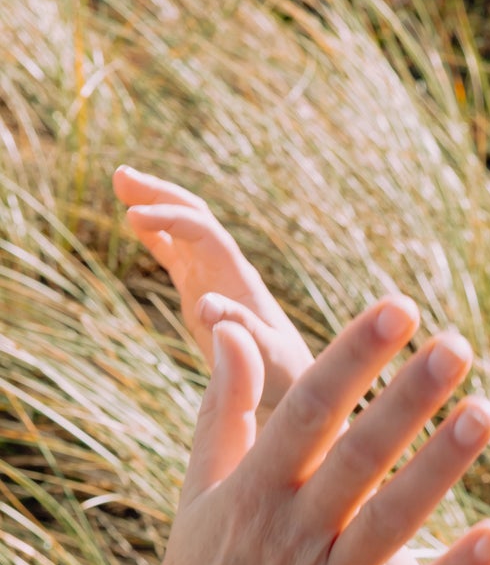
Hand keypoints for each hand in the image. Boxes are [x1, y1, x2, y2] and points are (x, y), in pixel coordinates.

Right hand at [102, 298, 489, 564]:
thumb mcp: (200, 492)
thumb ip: (223, 411)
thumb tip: (233, 331)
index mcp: (254, 492)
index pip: (308, 410)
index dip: (352, 358)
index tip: (396, 310)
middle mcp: (292, 536)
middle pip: (357, 456)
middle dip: (407, 399)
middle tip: (457, 345)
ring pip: (392, 520)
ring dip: (439, 468)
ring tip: (485, 413)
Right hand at [115, 166, 313, 411]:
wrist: (293, 388)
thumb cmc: (285, 376)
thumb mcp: (268, 357)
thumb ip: (242, 329)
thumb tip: (204, 304)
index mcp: (240, 281)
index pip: (205, 234)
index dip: (172, 219)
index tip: (133, 216)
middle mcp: (227, 272)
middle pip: (194, 218)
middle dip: (161, 195)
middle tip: (121, 176)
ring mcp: (213, 280)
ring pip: (181, 232)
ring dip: (154, 206)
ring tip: (120, 182)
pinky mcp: (201, 293)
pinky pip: (175, 256)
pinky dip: (155, 236)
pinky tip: (132, 221)